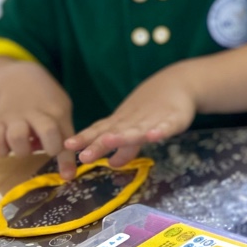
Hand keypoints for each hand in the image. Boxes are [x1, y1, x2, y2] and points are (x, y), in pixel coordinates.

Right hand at [0, 62, 75, 176]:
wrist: (14, 78)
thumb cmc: (43, 100)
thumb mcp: (59, 108)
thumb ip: (63, 133)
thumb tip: (65, 166)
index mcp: (56, 111)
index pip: (66, 136)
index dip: (67, 159)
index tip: (68, 176)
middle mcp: (36, 113)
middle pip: (48, 132)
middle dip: (50, 148)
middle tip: (46, 149)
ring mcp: (14, 116)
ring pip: (18, 138)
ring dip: (22, 150)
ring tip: (24, 147)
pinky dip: (1, 150)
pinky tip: (7, 147)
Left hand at [64, 62, 198, 171]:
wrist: (179, 83)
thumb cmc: (152, 107)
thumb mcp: (135, 126)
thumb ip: (123, 146)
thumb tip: (112, 163)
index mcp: (122, 122)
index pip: (100, 130)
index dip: (85, 137)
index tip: (67, 145)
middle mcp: (134, 121)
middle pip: (115, 132)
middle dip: (99, 143)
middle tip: (84, 155)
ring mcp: (153, 119)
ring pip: (137, 130)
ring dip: (123, 136)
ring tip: (109, 140)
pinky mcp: (174, 119)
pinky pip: (167, 126)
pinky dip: (160, 130)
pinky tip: (154, 136)